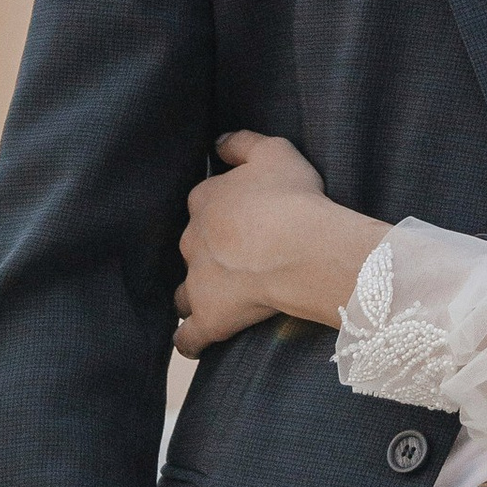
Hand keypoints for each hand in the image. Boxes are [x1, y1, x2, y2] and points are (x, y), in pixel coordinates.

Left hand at [175, 132, 384, 353]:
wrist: (302, 248)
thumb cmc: (293, 198)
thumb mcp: (274, 152)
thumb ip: (241, 143)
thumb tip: (217, 142)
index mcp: (206, 200)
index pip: (203, 203)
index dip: (222, 211)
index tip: (242, 218)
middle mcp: (193, 240)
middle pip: (192, 247)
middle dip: (209, 254)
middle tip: (241, 258)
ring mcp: (197, 282)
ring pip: (184, 292)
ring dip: (196, 295)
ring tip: (218, 299)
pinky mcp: (209, 318)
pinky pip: (188, 337)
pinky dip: (191, 341)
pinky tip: (197, 343)